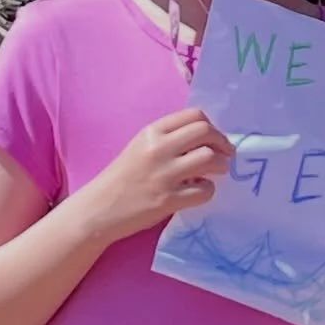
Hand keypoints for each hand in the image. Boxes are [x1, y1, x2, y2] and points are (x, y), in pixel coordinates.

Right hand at [79, 107, 233, 244]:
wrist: (98, 209)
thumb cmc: (122, 176)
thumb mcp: (141, 146)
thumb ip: (169, 137)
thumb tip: (206, 137)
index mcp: (152, 131)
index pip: (195, 115)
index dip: (212, 125)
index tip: (215, 138)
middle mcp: (159, 148)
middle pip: (206, 132)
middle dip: (223, 142)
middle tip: (226, 154)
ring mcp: (164, 174)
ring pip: (210, 158)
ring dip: (221, 165)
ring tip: (217, 172)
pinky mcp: (168, 200)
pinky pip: (204, 190)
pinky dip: (208, 190)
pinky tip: (200, 191)